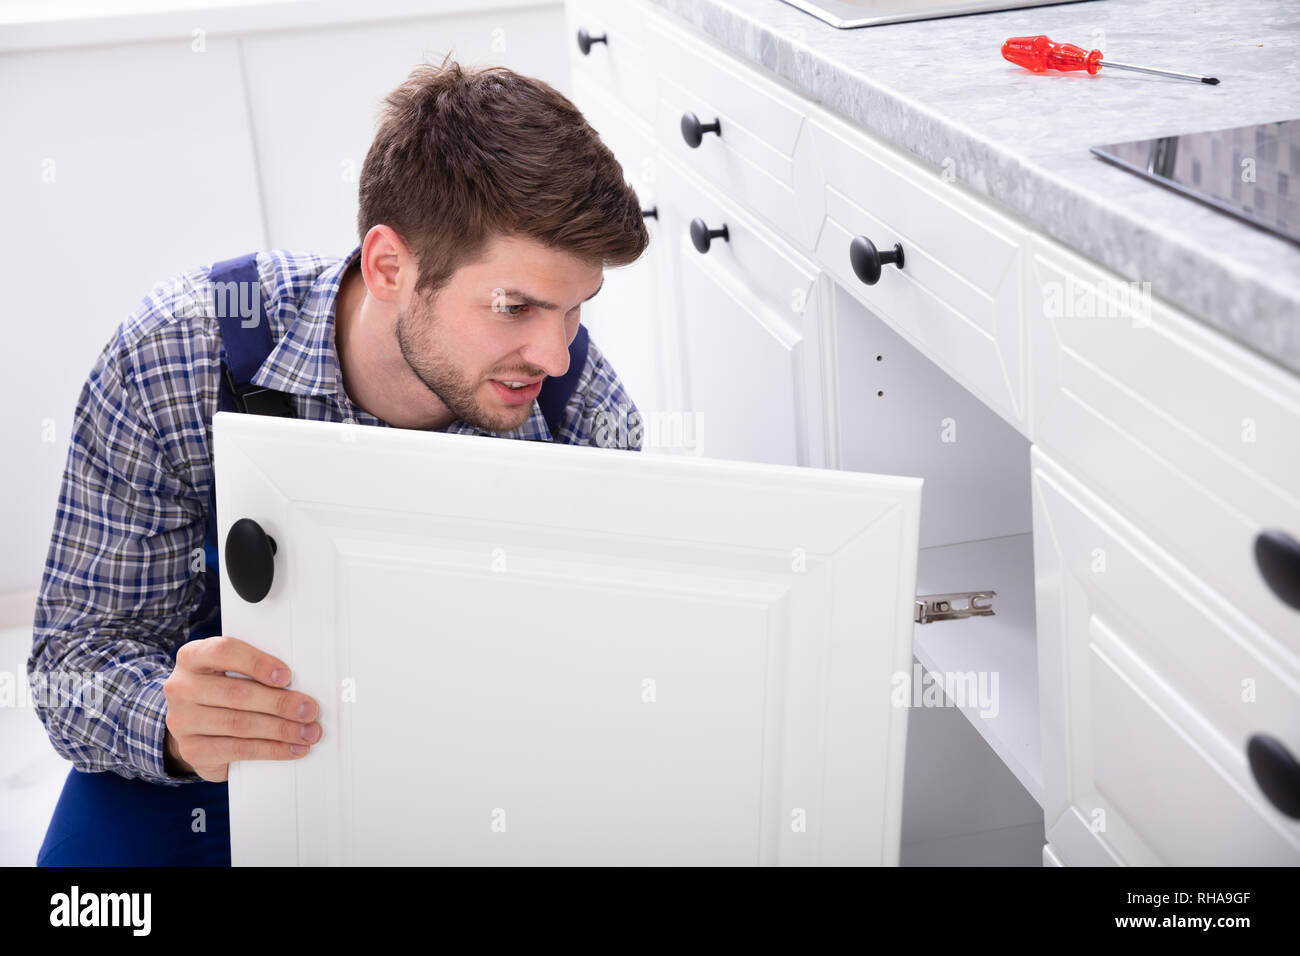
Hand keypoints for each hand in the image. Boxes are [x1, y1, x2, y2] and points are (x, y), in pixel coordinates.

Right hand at [162, 635, 320, 782]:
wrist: (193, 725)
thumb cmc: (223, 689)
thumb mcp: (230, 671)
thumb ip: (255, 669)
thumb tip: (303, 682)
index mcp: (193, 656)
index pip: (224, 651)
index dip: (257, 663)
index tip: (287, 676)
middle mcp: (181, 687)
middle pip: (237, 693)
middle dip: (280, 703)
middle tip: (310, 710)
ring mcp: (182, 721)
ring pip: (240, 724)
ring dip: (281, 730)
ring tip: (308, 733)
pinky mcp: (192, 750)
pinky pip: (238, 750)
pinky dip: (271, 750)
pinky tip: (292, 749)